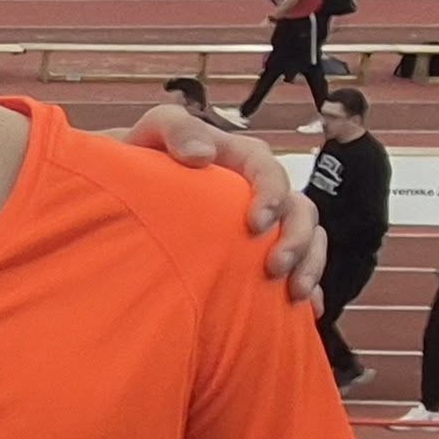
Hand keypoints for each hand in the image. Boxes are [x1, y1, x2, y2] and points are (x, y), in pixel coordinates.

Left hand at [122, 106, 326, 303]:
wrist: (128, 190)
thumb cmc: (141, 156)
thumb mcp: (154, 131)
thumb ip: (177, 128)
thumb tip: (203, 155)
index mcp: (240, 158)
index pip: (269, 170)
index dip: (271, 194)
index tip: (256, 223)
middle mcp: (260, 190)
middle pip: (299, 209)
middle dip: (297, 239)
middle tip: (275, 268)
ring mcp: (266, 221)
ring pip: (309, 238)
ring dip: (309, 264)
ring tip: (294, 292)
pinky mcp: (261, 250)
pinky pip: (300, 266)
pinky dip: (309, 286)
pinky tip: (307, 310)